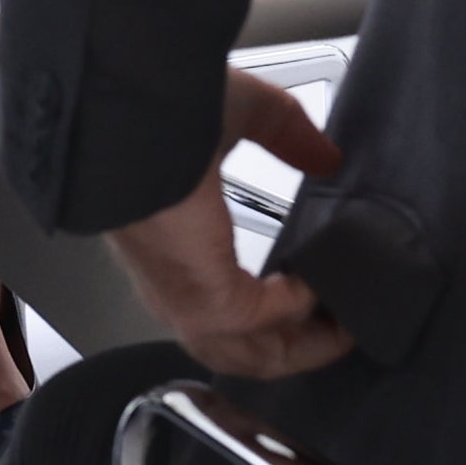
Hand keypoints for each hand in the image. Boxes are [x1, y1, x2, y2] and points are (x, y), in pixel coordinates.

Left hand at [103, 67, 354, 378]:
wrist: (123, 116)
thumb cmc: (153, 111)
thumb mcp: (237, 112)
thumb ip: (285, 132)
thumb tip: (324, 155)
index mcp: (171, 242)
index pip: (214, 302)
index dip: (264, 310)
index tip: (313, 299)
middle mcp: (172, 278)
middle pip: (235, 348)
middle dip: (294, 346)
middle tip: (341, 329)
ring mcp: (184, 295)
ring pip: (247, 354)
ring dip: (300, 346)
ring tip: (343, 329)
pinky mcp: (203, 297)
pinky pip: (259, 324)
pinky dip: (295, 314)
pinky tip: (318, 293)